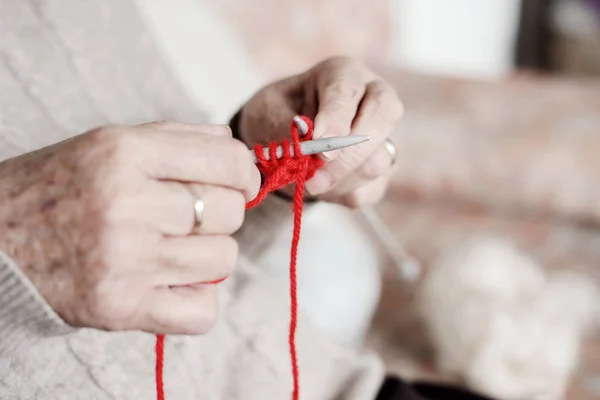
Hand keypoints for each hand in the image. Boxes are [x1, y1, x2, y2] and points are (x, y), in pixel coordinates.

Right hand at [0, 122, 259, 334]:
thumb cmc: (57, 188)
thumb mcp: (107, 143)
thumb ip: (176, 138)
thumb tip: (233, 146)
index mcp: (125, 153)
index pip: (228, 160)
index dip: (245, 173)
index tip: (240, 183)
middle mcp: (127, 203)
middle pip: (230, 212)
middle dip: (222, 213)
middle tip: (193, 218)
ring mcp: (124, 259)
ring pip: (222, 259)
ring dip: (209, 256)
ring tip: (175, 250)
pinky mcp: (119, 307)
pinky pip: (202, 313)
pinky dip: (197, 302)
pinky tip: (172, 285)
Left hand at [239, 56, 402, 206]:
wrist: (277, 138)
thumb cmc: (275, 115)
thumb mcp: (268, 112)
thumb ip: (285, 126)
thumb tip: (307, 145)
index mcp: (343, 74)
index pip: (347, 91)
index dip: (335, 120)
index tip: (318, 147)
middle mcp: (372, 97)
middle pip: (383, 116)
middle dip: (348, 154)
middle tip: (314, 178)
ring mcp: (382, 134)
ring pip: (378, 160)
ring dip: (341, 180)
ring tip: (309, 183)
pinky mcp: (379, 168)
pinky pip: (373, 188)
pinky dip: (346, 195)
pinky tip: (323, 189)